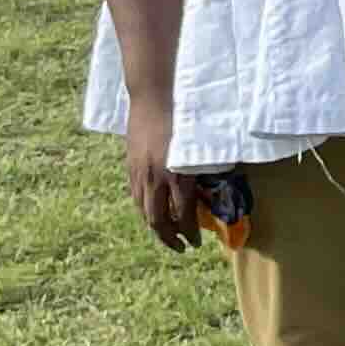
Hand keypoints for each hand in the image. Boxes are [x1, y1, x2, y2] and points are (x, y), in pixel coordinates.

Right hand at [123, 96, 197, 252]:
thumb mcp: (201, 148)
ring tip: (167, 235)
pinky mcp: (130, 167)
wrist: (154, 99)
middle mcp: (156, 178)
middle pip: (158, 220)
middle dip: (170, 238)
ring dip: (156, 227)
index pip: (181, 215)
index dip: (189, 232)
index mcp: (177, 175)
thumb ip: (205, 171)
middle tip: (182, 247)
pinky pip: (136, 197)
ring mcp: (140, 173)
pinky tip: (153, 213)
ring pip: (144, 211)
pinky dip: (145, 210)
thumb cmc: (186, 119)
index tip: (197, 241)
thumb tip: (214, 193)